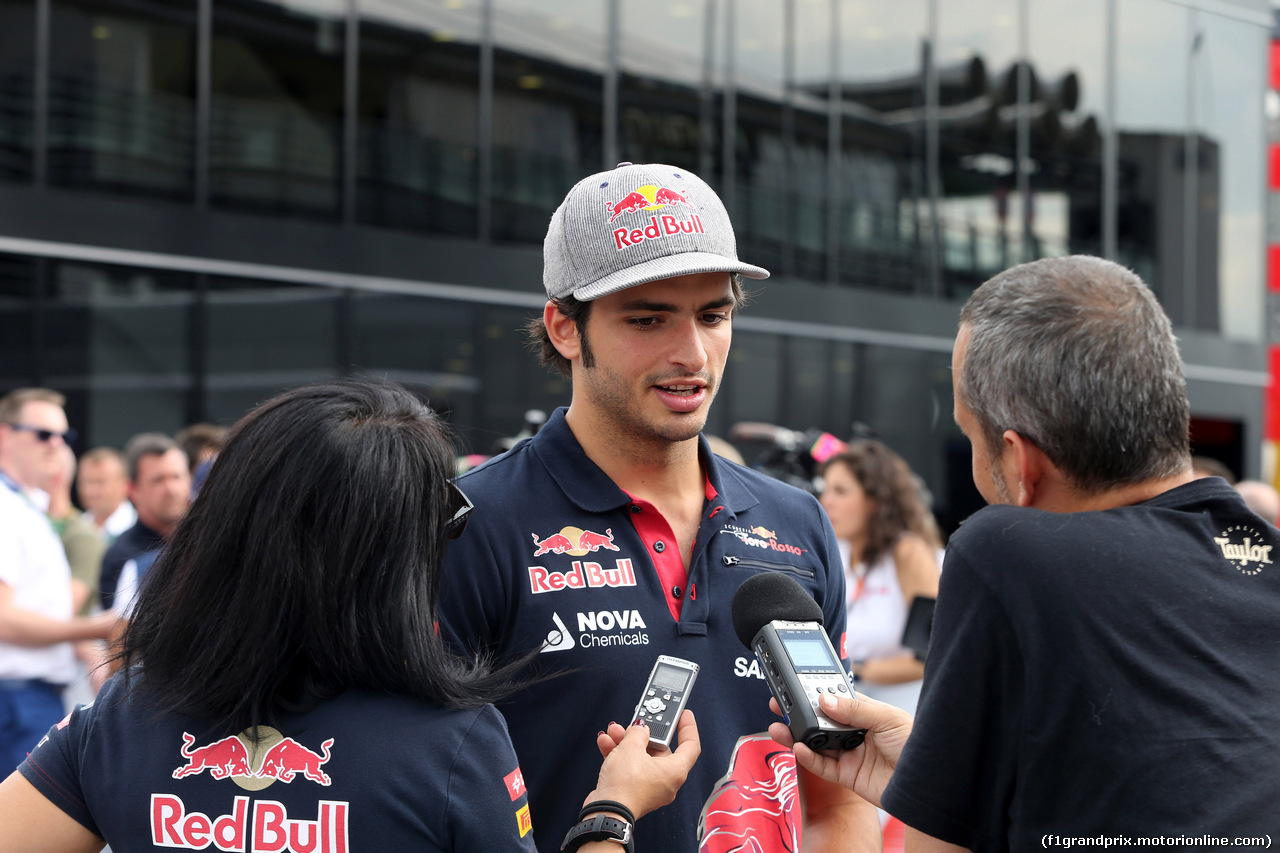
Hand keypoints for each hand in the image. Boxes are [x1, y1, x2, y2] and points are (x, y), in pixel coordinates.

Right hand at [586, 711, 700, 819]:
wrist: (605, 813)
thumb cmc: (624, 786)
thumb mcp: (631, 748)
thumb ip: (638, 732)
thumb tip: (640, 728)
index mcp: (675, 771)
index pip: (690, 746)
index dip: (688, 727)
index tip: (683, 714)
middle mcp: (666, 781)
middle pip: (659, 749)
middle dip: (642, 734)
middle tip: (634, 723)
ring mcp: (650, 787)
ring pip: (641, 758)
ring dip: (626, 742)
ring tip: (613, 732)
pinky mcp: (634, 791)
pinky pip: (630, 768)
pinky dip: (619, 755)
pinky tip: (606, 744)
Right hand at [768, 692, 911, 807]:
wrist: (927, 782)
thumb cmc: (917, 745)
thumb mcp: (887, 718)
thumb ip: (855, 709)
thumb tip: (824, 699)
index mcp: (864, 713)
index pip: (834, 699)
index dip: (814, 694)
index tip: (794, 686)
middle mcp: (854, 732)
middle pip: (819, 721)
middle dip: (798, 714)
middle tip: (779, 704)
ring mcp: (850, 754)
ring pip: (816, 743)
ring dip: (797, 735)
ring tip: (780, 727)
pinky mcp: (848, 776)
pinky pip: (822, 766)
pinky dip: (808, 758)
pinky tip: (799, 748)